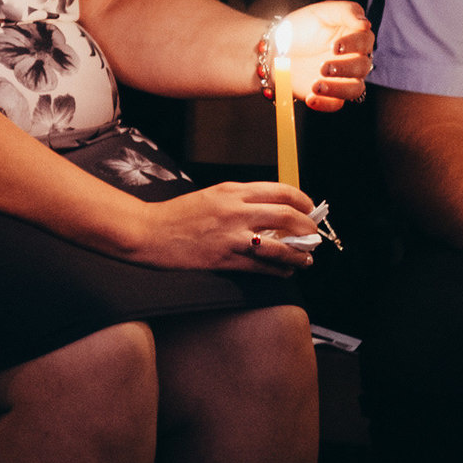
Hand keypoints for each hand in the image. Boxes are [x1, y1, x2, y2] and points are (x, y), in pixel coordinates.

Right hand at [123, 181, 318, 275]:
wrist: (149, 232)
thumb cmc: (177, 215)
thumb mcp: (212, 196)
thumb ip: (241, 200)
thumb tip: (274, 211)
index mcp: (232, 191)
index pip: (281, 191)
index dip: (303, 202)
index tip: (309, 210)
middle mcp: (235, 210)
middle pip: (287, 216)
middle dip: (308, 229)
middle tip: (312, 236)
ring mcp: (232, 236)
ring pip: (280, 247)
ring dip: (299, 255)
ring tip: (306, 259)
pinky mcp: (226, 259)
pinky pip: (262, 267)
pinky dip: (279, 270)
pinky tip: (284, 271)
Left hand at [279, 1, 372, 111]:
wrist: (274, 49)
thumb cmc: (300, 28)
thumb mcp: (321, 12)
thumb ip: (346, 12)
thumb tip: (365, 24)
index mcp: (354, 37)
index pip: (365, 41)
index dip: (353, 45)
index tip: (334, 47)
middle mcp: (353, 59)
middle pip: (363, 67)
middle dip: (345, 68)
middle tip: (323, 67)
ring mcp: (342, 79)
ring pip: (355, 89)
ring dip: (338, 89)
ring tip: (316, 85)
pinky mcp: (329, 94)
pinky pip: (336, 104)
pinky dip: (325, 103)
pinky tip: (310, 98)